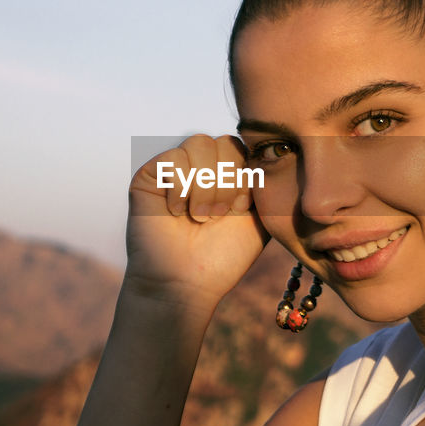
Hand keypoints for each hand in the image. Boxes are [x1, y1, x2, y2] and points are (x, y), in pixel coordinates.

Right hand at [124, 134, 269, 312]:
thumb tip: (274, 154)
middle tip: (218, 215)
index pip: (246, 147)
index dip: (247, 177)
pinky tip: (176, 212)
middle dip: (228, 181)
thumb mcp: (259, 218)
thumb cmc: (222, 256)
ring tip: (199, 215)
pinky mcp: (150, 174)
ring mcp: (176, 168)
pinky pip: (173, 158)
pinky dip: (180, 188)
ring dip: (205, 184)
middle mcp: (202, 166)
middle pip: (225, 142)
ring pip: (200, 143)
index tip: (242, 209)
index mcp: (229, 173)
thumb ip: (267, 184)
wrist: (184, 283)